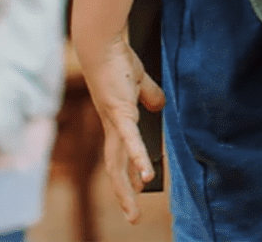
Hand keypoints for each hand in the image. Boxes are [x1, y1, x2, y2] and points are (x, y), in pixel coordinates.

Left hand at [79, 28, 165, 223]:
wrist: (102, 45)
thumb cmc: (118, 59)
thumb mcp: (139, 81)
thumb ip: (150, 95)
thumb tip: (160, 106)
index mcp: (116, 120)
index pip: (120, 153)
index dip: (127, 173)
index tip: (138, 187)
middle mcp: (112, 126)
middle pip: (115, 167)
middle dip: (122, 193)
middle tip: (131, 216)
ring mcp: (114, 121)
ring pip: (118, 163)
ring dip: (124, 189)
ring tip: (132, 211)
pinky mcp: (119, 112)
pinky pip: (131, 140)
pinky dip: (138, 158)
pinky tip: (147, 174)